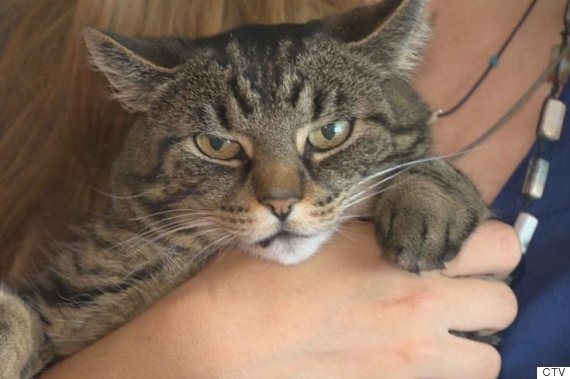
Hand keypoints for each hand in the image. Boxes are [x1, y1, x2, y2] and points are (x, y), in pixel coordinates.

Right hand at [41, 221, 519, 378]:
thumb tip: (401, 207)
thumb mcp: (317, 229)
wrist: (226, 342)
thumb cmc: (260, 279)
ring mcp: (412, 360)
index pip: (498, 244)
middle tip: (450, 286)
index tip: (461, 244)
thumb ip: (371, 219)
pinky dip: (446, 370)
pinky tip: (413, 355)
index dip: (486, 243)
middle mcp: (420, 310)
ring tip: (439, 329)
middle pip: (503, 301)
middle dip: (484, 291)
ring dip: (471, 339)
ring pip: (489, 356)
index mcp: (403, 259)